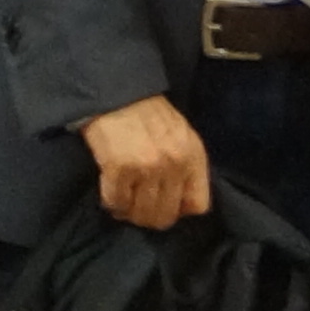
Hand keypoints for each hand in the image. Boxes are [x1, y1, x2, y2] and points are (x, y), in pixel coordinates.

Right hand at [81, 91, 211, 226]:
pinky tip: (111, 192)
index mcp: (193, 156)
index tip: (166, 205)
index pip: (198, 205)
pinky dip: (112, 203)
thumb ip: (188, 169)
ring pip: (140, 214)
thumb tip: (183, 207)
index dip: (180, 210)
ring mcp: (146, 167)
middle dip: (150, 217)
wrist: (118, 94)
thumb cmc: (150, 115)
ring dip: (130, 212)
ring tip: (124, 199)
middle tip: (139, 207)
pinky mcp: (118, 168)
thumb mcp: (182, 137)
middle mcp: (173, 164)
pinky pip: (116, 202)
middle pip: (165, 216)